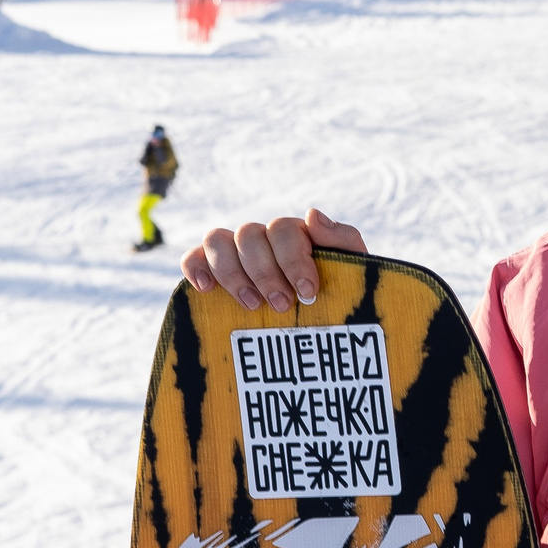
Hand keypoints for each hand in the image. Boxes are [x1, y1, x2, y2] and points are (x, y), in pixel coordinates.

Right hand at [180, 208, 367, 312]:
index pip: (282, 228)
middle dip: (264, 272)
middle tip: (283, 305)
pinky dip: (195, 267)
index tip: (307, 291)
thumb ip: (342, 238)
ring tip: (252, 305)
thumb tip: (310, 214)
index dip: (291, 258)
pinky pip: (193, 257)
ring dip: (232, 273)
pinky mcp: (214, 275)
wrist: (333, 333)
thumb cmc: (343, 297)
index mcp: (296, 234)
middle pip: (248, 234)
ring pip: (217, 240)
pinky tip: (206, 289)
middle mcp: (263, 240)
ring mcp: (237, 256)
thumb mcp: (354, 268)